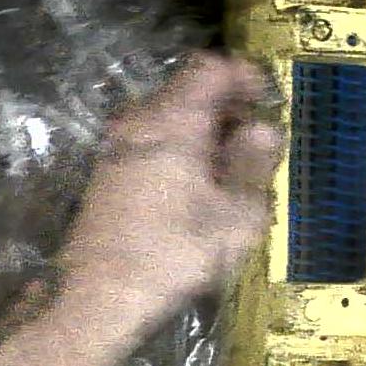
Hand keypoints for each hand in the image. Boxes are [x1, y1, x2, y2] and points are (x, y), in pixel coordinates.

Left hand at [57, 52, 281, 333]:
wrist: (98, 297)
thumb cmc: (175, 253)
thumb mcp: (236, 215)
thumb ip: (253, 164)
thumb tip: (262, 129)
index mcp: (172, 120)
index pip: (210, 68)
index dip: (243, 77)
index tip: (267, 103)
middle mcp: (137, 123)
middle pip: (186, 92)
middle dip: (225, 109)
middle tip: (254, 144)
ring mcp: (113, 149)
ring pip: (165, 120)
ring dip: (200, 134)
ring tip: (228, 173)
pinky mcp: (103, 177)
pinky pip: (147, 145)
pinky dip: (175, 153)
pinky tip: (193, 191)